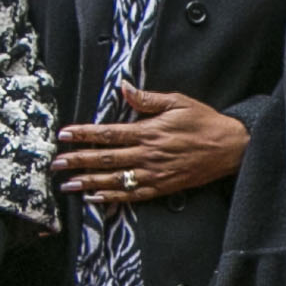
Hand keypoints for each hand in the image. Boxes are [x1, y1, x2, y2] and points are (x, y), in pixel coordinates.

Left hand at [52, 88, 247, 205]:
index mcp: (148, 131)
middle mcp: (147, 154)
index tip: (64, 135)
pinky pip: (132, 194)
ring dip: (88, 182)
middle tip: (55, 164)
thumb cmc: (203, 121)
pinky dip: (112, 197)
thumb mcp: (177, 101)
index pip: (108, 133)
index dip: (84, 134)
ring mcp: (154, 173)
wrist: (229, 147)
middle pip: (105, 158)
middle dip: (77, 161)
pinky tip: (95, 198)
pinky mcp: (162, 187)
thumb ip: (148, 98)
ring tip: (67, 185)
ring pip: (114, 179)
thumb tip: (124, 87)